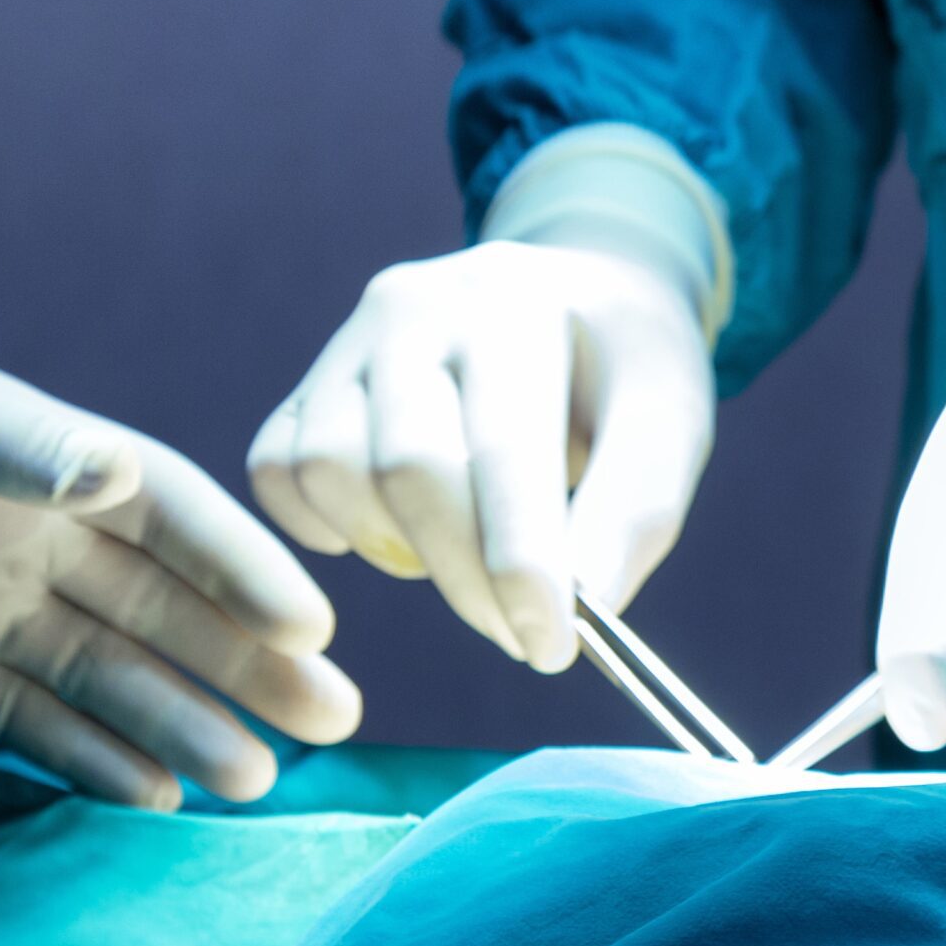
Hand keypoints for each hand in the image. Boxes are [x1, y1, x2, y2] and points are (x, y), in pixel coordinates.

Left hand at [0, 304, 360, 809]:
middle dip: (249, 658)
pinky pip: (25, 720)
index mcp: (29, 453)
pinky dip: (90, 758)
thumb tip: (112, 476)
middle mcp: (24, 530)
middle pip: (161, 604)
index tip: (315, 622)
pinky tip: (154, 796)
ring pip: (108, 674)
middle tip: (337, 719)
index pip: (165, 512)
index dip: (242, 566)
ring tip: (260, 778)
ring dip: (185, 720)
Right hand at [248, 241, 715, 672]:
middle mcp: (417, 305)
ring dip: (396, 548)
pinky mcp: (309, 381)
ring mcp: (351, 340)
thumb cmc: (622, 372)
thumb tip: (589, 604)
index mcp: (517, 303)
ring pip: (327, 468)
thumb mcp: (670, 420)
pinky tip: (397, 534)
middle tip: (523, 636)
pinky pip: (275, 470)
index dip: (522, 559)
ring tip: (467, 558)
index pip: (503, 445)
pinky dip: (323, 525)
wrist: (573, 299)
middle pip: (407, 465)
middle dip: (467, 577)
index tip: (551, 647)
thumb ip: (637, 509)